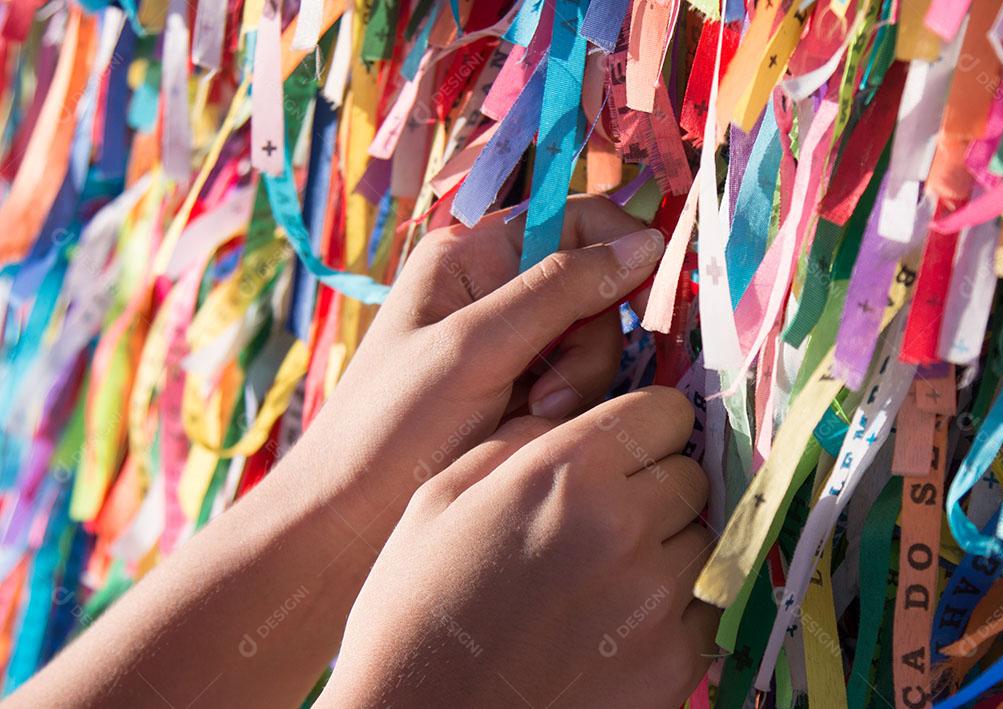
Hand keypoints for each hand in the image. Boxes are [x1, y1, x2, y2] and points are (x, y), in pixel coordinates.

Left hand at [302, 195, 664, 519]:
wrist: (351, 518)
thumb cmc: (393, 425)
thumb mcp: (474, 347)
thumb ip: (559, 290)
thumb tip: (648, 245)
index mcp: (473, 254)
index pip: (577, 220)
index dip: (623, 250)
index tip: (649, 302)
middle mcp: (497, 288)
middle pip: (596, 288)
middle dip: (588, 343)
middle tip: (549, 398)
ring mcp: (513, 342)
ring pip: (596, 343)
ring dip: (579, 385)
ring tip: (531, 423)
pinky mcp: (524, 390)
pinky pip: (582, 384)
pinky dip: (569, 409)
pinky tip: (532, 435)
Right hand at [319, 387, 717, 707]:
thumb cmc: (413, 613)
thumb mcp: (438, 500)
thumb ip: (515, 442)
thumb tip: (571, 418)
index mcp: (566, 474)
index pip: (666, 413)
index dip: (646, 425)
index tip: (630, 446)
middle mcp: (624, 528)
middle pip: (689, 478)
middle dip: (654, 488)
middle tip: (604, 521)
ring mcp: (655, 602)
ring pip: (704, 543)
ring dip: (667, 549)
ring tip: (605, 579)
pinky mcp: (673, 667)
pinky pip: (703, 611)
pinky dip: (672, 612)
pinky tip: (615, 627)